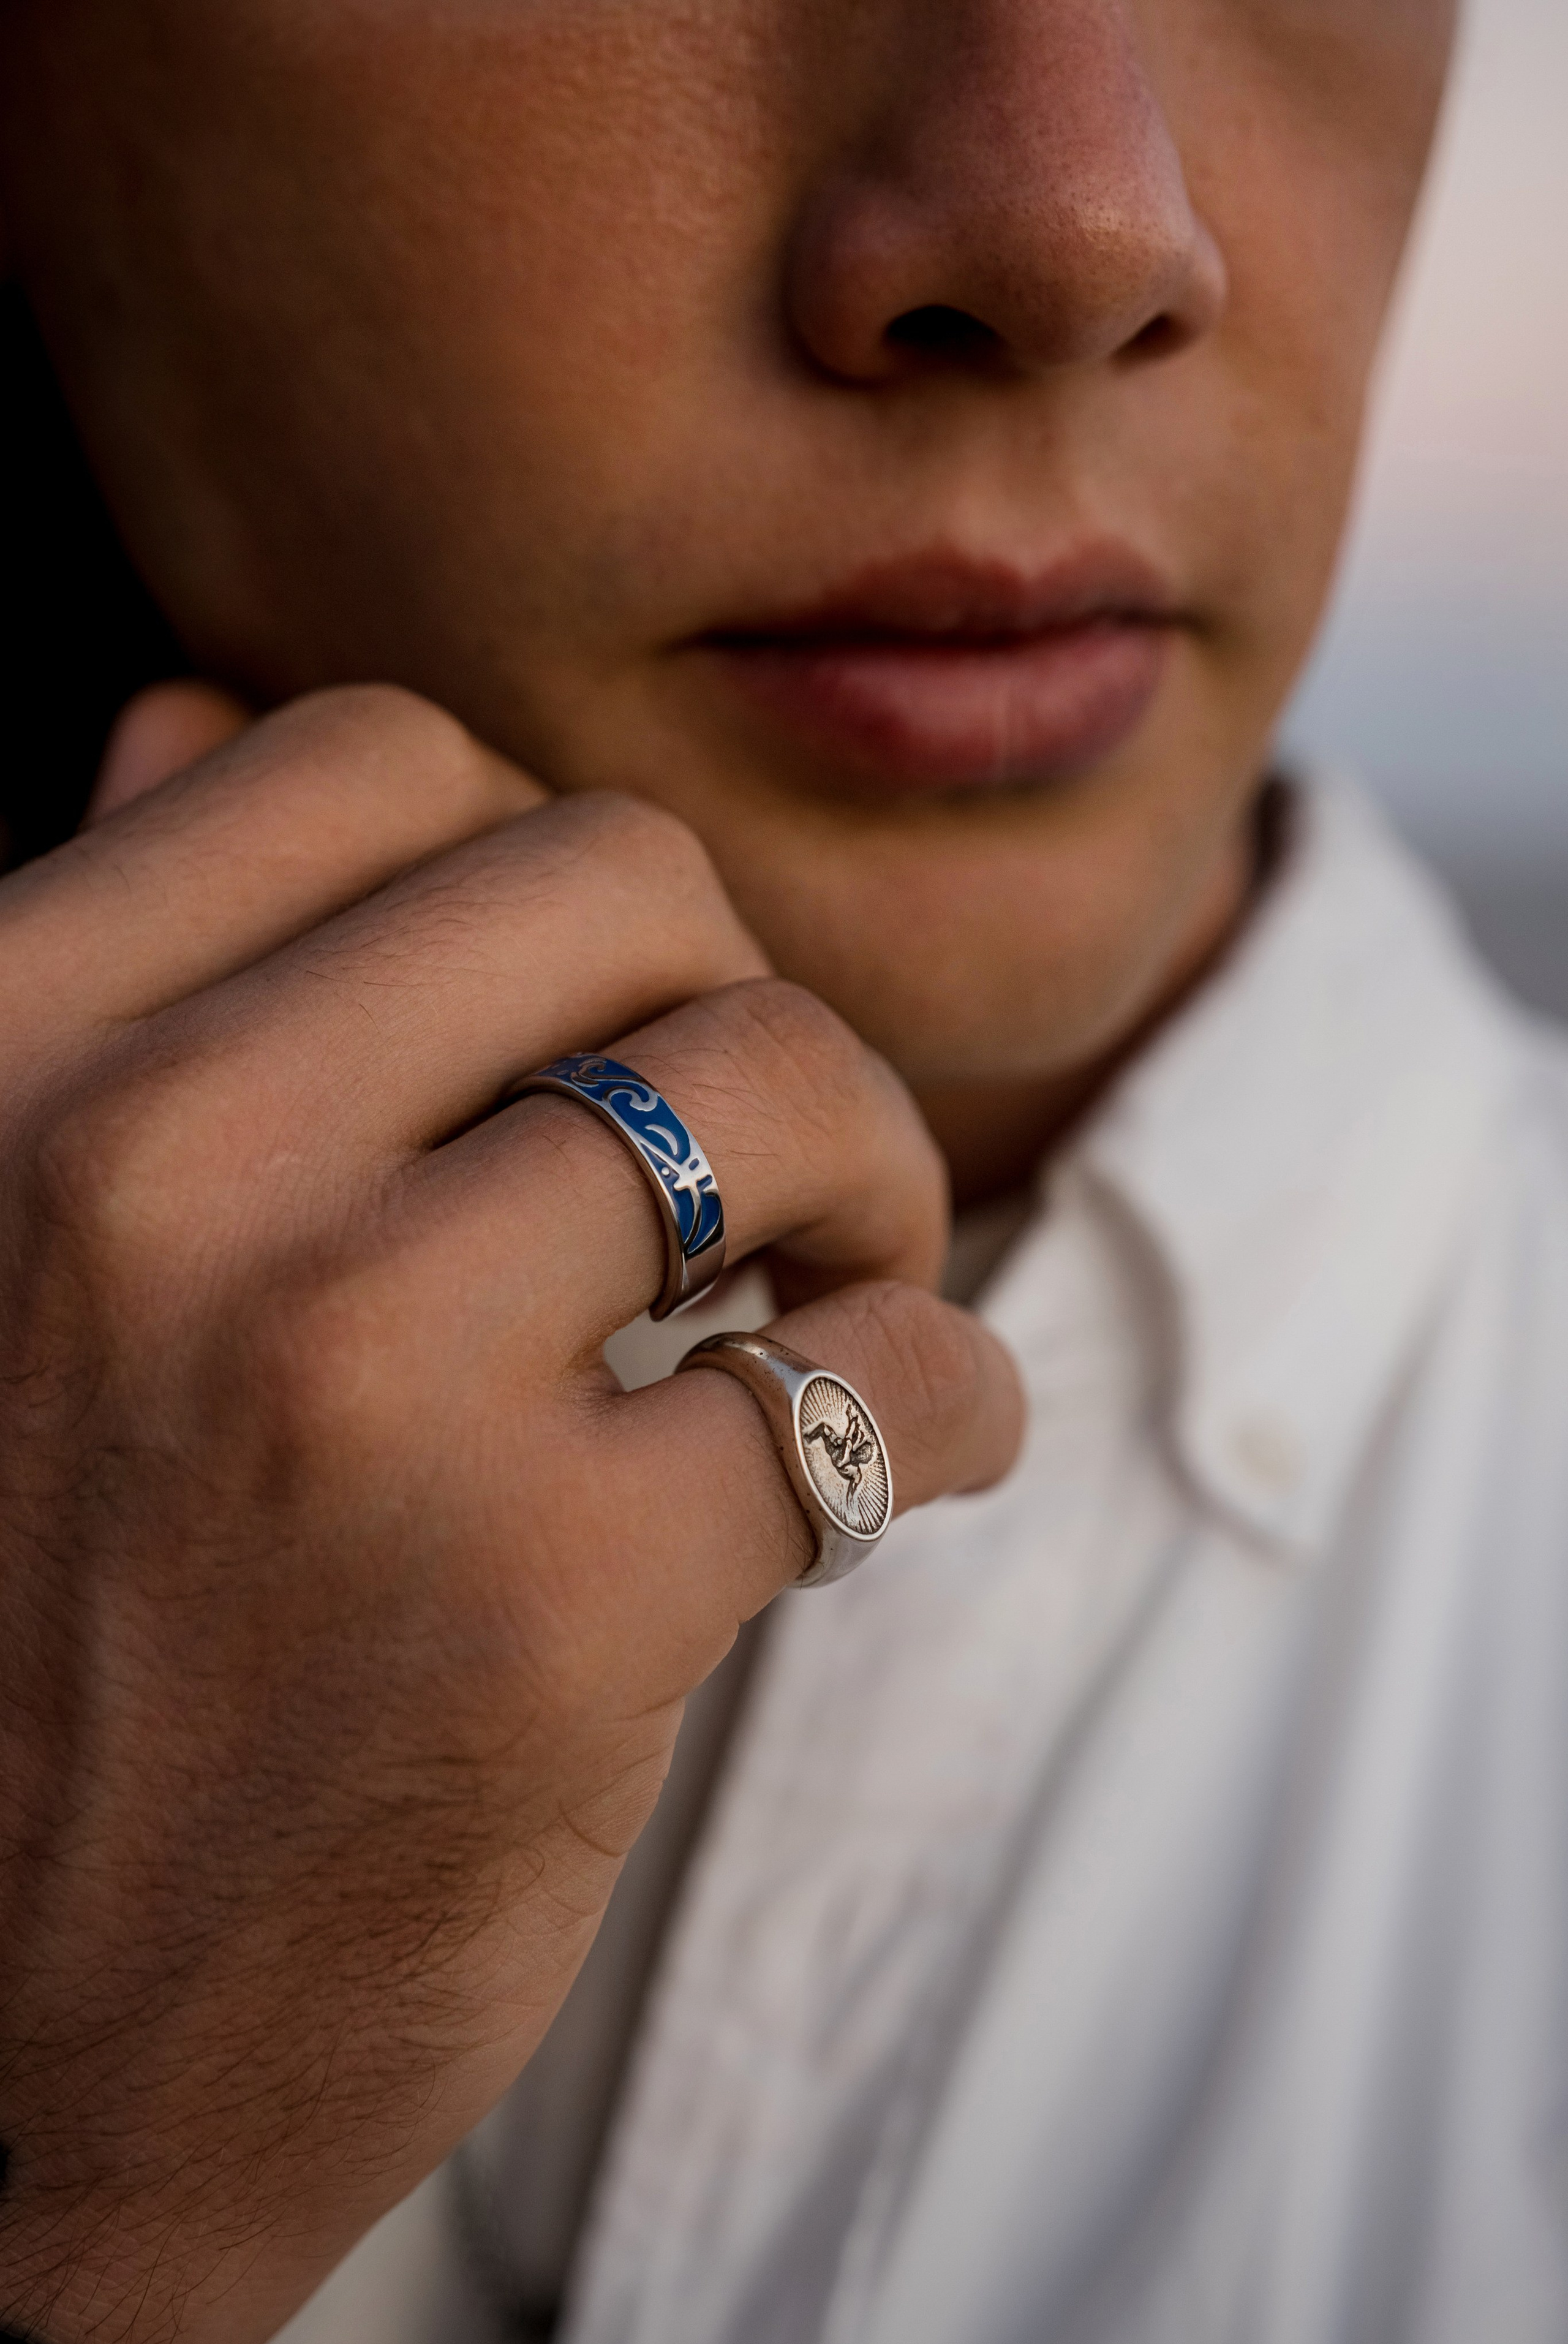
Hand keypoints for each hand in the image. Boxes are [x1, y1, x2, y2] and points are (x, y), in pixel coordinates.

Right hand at [0, 686, 1022, 2343]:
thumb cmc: (16, 1621)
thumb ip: (101, 981)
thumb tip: (184, 709)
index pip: (365, 764)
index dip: (523, 884)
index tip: (571, 1021)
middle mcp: (147, 1180)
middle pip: (615, 880)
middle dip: (719, 995)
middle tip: (741, 1157)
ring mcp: (350, 1386)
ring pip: (776, 1078)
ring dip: (867, 1174)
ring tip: (818, 1288)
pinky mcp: (546, 1606)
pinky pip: (891, 1366)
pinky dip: (948, 1389)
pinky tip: (896, 1442)